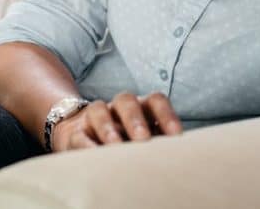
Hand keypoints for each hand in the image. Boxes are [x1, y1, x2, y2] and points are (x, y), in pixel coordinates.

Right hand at [51, 92, 182, 151]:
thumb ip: (160, 144)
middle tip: (143, 140)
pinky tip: (93, 155)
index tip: (176, 136)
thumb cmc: (126, 143)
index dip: (166, 114)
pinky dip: (85, 144)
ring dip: (108, 127)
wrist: (83, 138)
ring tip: (115, 146)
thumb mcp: (145, 141)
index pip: (155, 100)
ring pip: (99, 110)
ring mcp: (94, 117)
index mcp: (141, 108)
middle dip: (135, 119)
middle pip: (126, 100)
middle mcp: (117, 108)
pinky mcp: (75, 132)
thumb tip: (185, 159)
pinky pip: (78, 134)